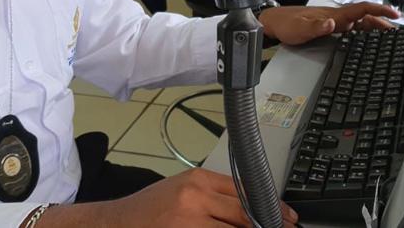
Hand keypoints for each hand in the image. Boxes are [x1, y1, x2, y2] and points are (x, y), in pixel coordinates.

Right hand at [105, 168, 298, 226]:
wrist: (116, 224)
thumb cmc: (148, 209)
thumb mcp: (181, 188)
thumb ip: (213, 195)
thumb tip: (250, 207)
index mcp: (197, 180)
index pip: (244, 191)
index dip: (271, 206)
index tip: (287, 217)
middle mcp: (195, 198)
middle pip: (244, 214)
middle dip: (269, 224)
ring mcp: (189, 222)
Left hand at [260, 3, 399, 45]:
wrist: (273, 24)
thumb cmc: (286, 24)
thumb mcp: (299, 29)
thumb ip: (315, 27)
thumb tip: (330, 24)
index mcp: (333, 15)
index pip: (361, 9)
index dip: (379, 10)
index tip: (395, 13)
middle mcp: (336, 17)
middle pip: (365, 17)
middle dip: (383, 22)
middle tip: (399, 31)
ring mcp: (333, 22)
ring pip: (360, 23)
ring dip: (375, 27)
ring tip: (389, 36)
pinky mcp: (329, 28)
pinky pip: (352, 29)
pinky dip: (364, 32)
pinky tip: (367, 39)